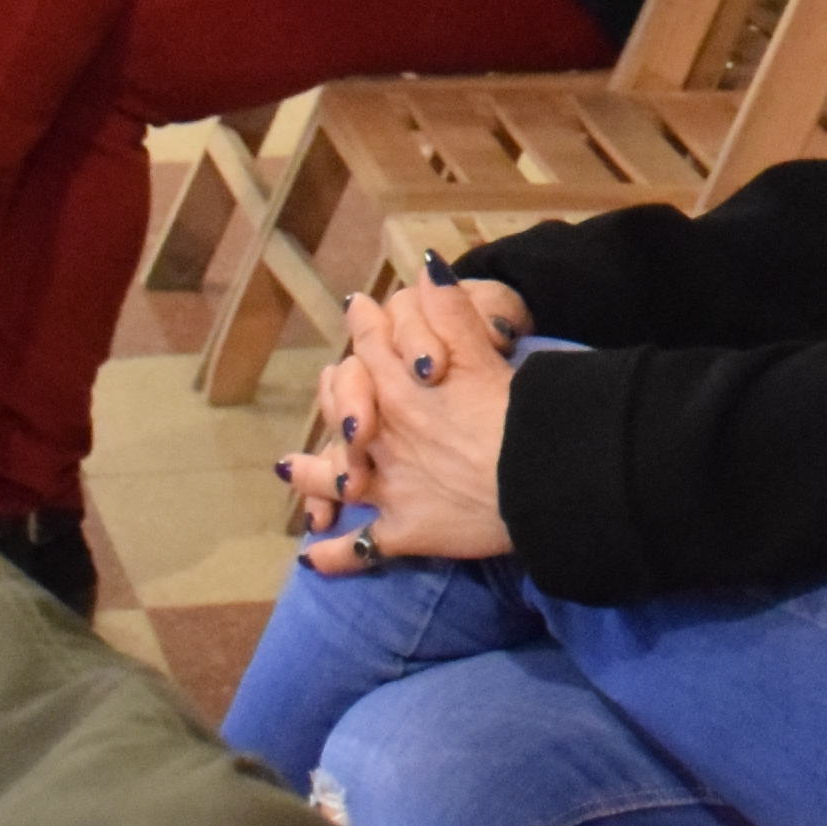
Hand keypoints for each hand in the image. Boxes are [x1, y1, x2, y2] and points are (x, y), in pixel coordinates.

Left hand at [283, 274, 524, 571]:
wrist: (537, 478)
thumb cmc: (517, 412)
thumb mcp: (483, 351)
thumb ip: (452, 309)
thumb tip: (425, 265)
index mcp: (401, 388)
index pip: (372, 347)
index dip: (366, 326)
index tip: (359, 310)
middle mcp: (384, 435)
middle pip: (345, 406)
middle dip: (338, 392)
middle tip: (332, 383)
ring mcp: (389, 485)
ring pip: (335, 476)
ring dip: (312, 473)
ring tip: (289, 470)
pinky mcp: (405, 531)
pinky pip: (360, 547)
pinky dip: (335, 555)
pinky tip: (313, 560)